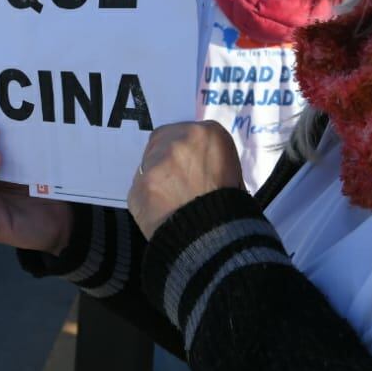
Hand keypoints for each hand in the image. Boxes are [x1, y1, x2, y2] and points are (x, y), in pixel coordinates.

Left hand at [127, 121, 243, 238]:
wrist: (212, 237)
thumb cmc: (231, 206)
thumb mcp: (233, 172)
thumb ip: (210, 159)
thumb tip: (195, 164)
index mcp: (209, 133)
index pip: (189, 133)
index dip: (188, 150)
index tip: (190, 165)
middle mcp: (179, 140)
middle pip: (163, 140)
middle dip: (167, 158)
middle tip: (177, 181)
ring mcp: (155, 161)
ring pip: (149, 164)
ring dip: (156, 178)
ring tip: (171, 201)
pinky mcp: (137, 184)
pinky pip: (140, 188)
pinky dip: (148, 199)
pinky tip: (161, 213)